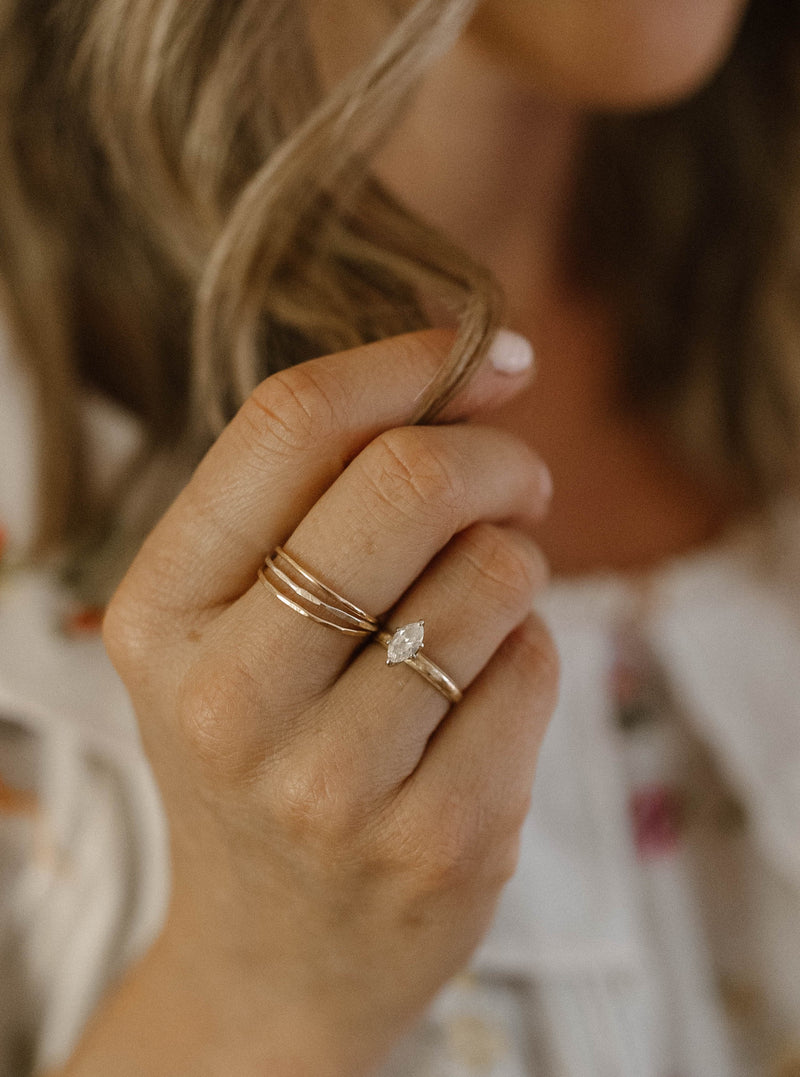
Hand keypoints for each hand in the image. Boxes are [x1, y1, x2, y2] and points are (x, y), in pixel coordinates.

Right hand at [101, 329, 558, 1075]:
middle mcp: (227, 697)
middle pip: (405, 481)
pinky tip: (479, 703)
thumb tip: (478, 367)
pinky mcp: (436, 840)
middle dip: (495, 455)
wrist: (274, 958)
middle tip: (518, 481)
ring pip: (494, 573)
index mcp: (161, 613)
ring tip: (472, 617)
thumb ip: (317, 498)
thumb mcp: (230, 630)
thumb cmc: (262, 758)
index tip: (481, 354)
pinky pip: (537, 666)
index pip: (289, 424)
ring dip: (513, 568)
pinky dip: (530, 656)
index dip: (405, 361)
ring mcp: (331, 781)